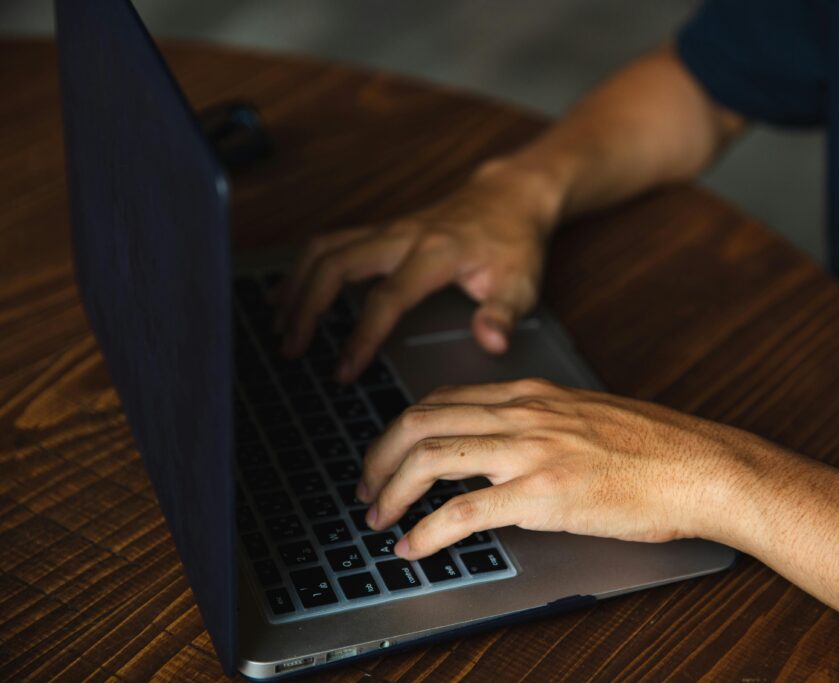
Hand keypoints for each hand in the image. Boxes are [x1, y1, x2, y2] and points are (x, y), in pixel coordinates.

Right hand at [272, 161, 561, 382]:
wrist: (509, 198)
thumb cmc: (514, 245)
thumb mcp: (522, 283)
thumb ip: (503, 314)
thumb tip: (490, 341)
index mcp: (437, 253)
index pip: (388, 298)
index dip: (362, 337)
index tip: (344, 371)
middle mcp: (403, 236)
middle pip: (336, 264)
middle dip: (307, 308)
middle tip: (291, 350)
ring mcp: (387, 229)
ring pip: (324, 248)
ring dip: (296, 285)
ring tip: (278, 325)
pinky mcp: (379, 229)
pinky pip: (329, 243)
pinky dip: (302, 268)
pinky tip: (288, 295)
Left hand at [357, 378, 748, 559]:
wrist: (701, 466)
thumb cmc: (655, 447)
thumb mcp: (585, 417)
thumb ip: (539, 424)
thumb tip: (505, 451)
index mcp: (530, 394)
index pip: (442, 398)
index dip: (402, 428)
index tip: (388, 455)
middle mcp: (522, 413)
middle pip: (420, 420)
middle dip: (378, 456)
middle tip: (366, 488)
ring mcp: (531, 450)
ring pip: (430, 455)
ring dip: (390, 490)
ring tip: (377, 518)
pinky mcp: (543, 494)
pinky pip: (462, 511)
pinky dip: (425, 531)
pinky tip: (413, 547)